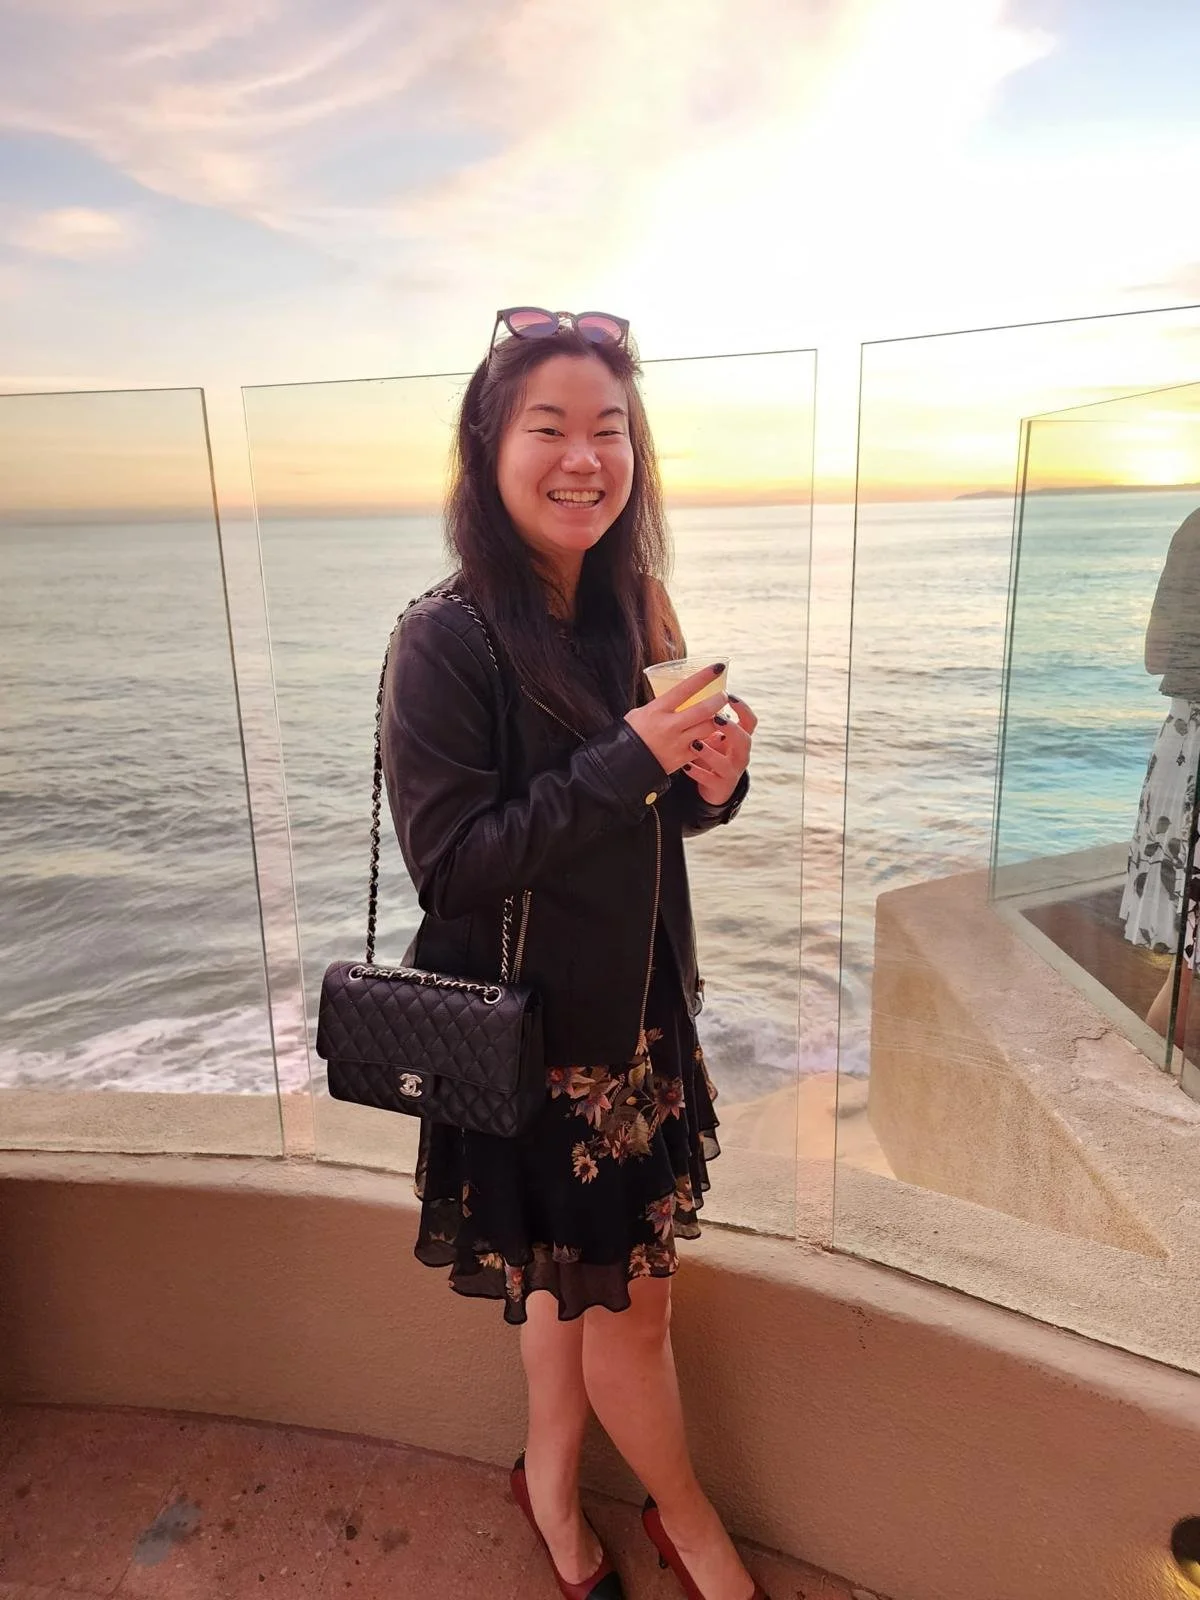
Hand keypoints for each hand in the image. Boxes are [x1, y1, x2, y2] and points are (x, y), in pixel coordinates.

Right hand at [624, 662, 730, 776]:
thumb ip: (661, 705)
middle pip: (703, 709)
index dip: (704, 677)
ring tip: (721, 715)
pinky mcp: (682, 758)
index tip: (717, 668)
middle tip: (723, 695)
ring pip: (707, 728)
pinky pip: (704, 746)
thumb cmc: (631, 734)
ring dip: (718, 720)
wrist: (622, 764)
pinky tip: (717, 733)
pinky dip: (713, 739)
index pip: (685, 688)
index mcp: (657, 709)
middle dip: (719, 700)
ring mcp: (677, 742)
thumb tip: (678, 697)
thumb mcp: (641, 712)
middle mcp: (669, 725)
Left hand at [680, 694, 755, 805]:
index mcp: (740, 739)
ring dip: (711, 753)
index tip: (730, 696)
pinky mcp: (719, 786)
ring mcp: (731, 772)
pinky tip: (685, 766)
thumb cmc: (713, 753)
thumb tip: (694, 690)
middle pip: (744, 740)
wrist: (715, 786)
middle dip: (731, 729)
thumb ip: (709, 720)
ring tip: (695, 743)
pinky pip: (709, 779)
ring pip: (727, 763)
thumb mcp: (715, 736)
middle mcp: (740, 755)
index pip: (750, 721)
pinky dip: (697, 772)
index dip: (743, 709)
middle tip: (716, 718)